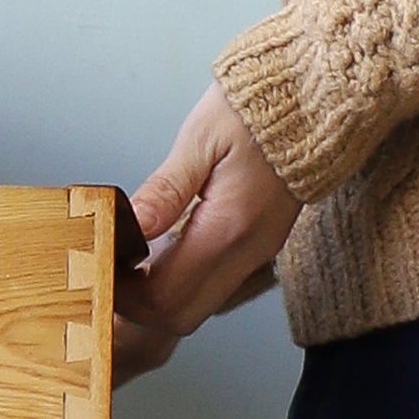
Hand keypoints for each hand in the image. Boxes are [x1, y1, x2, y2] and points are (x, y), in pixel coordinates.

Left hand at [114, 84, 300, 380]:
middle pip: (181, 317)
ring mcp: (257, 254)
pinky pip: (214, 287)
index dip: (125, 293)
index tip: (104, 267)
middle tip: (113, 272)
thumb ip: (165, 189)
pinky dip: (182, 283)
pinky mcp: (259, 247)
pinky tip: (161, 252)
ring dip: (160, 298)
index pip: (165, 295)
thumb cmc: (254, 112)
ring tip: (131, 262)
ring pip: (198, 308)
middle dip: (139, 307)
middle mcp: (247, 252)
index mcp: (229, 227)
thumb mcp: (201, 139)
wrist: (314, 101)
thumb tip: (130, 226)